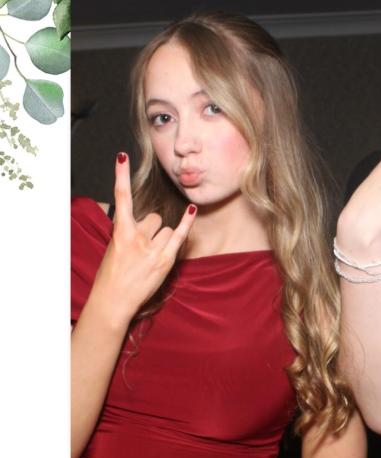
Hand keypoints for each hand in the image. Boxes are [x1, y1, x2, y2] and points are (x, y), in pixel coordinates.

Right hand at [90, 153, 196, 327]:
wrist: (113, 300)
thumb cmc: (111, 276)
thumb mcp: (113, 249)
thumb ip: (126, 233)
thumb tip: (139, 225)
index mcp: (119, 231)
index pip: (121, 198)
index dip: (121, 176)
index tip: (122, 157)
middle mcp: (136, 236)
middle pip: (154, 217)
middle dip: (152, 229)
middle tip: (142, 248)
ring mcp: (151, 248)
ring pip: (166, 228)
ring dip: (162, 239)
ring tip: (150, 257)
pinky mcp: (164, 260)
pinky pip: (179, 236)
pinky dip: (186, 224)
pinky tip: (190, 210)